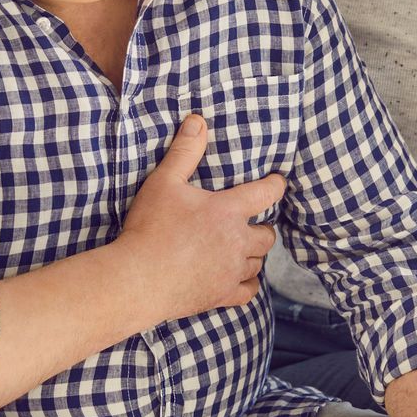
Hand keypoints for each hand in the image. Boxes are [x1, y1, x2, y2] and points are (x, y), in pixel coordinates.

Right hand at [117, 114, 285, 323]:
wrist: (138, 279)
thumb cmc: (150, 228)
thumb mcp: (164, 183)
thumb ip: (184, 152)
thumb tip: (198, 121)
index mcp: (227, 211)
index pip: (266, 194)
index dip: (275, 186)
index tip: (278, 182)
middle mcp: (237, 242)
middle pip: (267, 234)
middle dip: (263, 226)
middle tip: (252, 222)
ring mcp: (231, 271)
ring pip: (259, 262)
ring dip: (254, 254)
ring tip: (242, 248)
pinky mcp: (222, 295)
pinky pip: (249, 291)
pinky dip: (247, 284)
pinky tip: (238, 278)